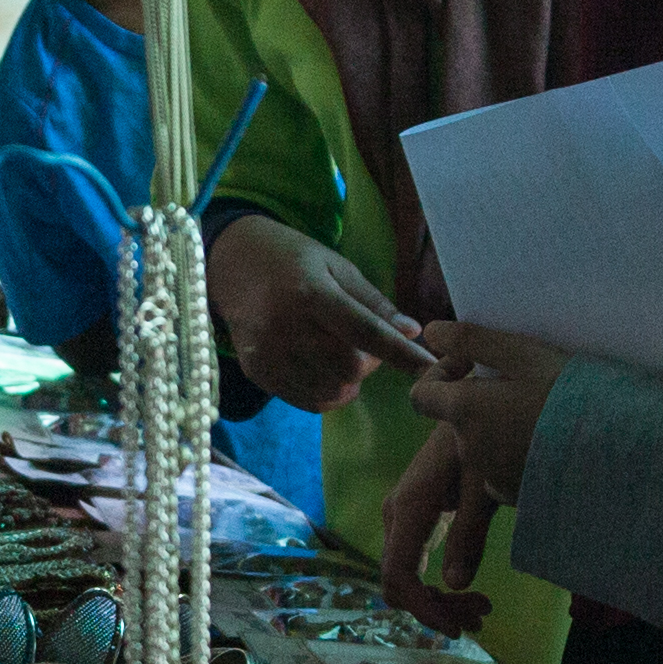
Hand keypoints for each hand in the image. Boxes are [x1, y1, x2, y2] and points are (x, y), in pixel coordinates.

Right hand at [207, 212, 428, 413]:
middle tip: (361, 343)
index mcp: (311, 293)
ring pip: (332, 392)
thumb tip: (413, 333)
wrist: (231, 264)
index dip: (401, 353)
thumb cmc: (295, 261)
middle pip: (350, 368)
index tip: (430, 367)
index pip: (365, 331)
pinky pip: (309, 402)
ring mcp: (267, 354)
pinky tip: (319, 365)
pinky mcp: (256, 373)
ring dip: (349, 380)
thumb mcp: (337, 267)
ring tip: (336, 351)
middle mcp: (285, 326)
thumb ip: (375, 303)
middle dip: (369, 363)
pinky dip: (327, 391)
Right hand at [379, 424, 497, 633]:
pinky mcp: (412, 519)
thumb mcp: (483, 487)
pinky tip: (467, 591)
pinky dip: (436, 584)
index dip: (423, 608)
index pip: (399, 575)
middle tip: (481, 616)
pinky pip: (413, 564)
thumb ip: (469, 534)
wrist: (468, 405)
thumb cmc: (479, 439)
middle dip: (436, 608)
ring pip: (405, 577)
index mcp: (410, 508)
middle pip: (399, 583)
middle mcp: (395, 516)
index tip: (457, 628)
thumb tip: (454, 584)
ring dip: (438, 600)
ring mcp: (400, 517)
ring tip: (482, 608)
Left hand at [403, 320, 566, 503]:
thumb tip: (431, 332)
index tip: (471, 365)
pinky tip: (548, 445)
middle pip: (457, 421)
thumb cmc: (568, 392)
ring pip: (481, 446)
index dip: (440, 375)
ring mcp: (490, 477)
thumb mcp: (522, 354)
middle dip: (479, 401)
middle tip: (522, 385)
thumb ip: (473, 340)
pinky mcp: (514, 496)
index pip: (420, 396)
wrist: (612, 448)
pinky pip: (502, 472)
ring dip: (498, 429)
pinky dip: (515, 457)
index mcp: (463, 411)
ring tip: (541, 415)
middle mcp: (468, 449)